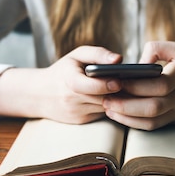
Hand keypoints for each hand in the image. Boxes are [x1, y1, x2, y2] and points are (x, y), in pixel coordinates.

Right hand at [0, 45, 123, 123]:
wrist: (40, 95)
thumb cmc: (63, 70)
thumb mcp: (77, 55)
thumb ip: (98, 54)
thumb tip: (119, 59)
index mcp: (69, 81)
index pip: (90, 87)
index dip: (107, 85)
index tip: (119, 80)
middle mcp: (72, 100)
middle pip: (102, 98)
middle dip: (118, 92)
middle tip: (134, 84)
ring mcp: (77, 113)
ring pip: (105, 108)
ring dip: (117, 100)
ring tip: (129, 89)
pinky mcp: (82, 121)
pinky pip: (102, 114)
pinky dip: (110, 106)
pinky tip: (117, 97)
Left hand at [103, 41, 174, 129]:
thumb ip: (156, 48)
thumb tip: (137, 64)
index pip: (159, 84)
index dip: (137, 84)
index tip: (116, 80)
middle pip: (153, 106)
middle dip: (126, 104)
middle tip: (105, 98)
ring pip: (151, 121)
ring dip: (127, 117)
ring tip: (107, 107)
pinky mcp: (173, 121)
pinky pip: (152, 127)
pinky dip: (134, 124)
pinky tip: (119, 115)